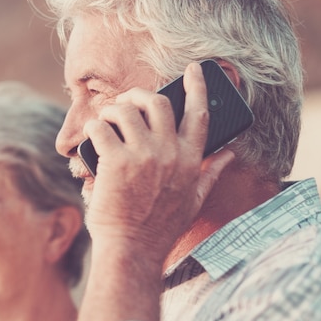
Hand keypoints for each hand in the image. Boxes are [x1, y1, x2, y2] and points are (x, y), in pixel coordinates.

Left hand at [75, 62, 234, 320]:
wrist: (132, 250)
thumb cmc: (159, 228)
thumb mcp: (194, 201)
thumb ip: (211, 174)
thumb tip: (229, 155)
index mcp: (191, 161)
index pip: (199, 114)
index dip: (198, 87)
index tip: (194, 70)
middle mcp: (170, 153)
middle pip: (157, 102)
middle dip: (139, 95)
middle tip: (127, 102)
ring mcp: (143, 156)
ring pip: (126, 110)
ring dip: (113, 111)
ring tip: (105, 122)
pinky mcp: (115, 162)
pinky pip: (100, 128)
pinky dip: (93, 127)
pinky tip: (92, 137)